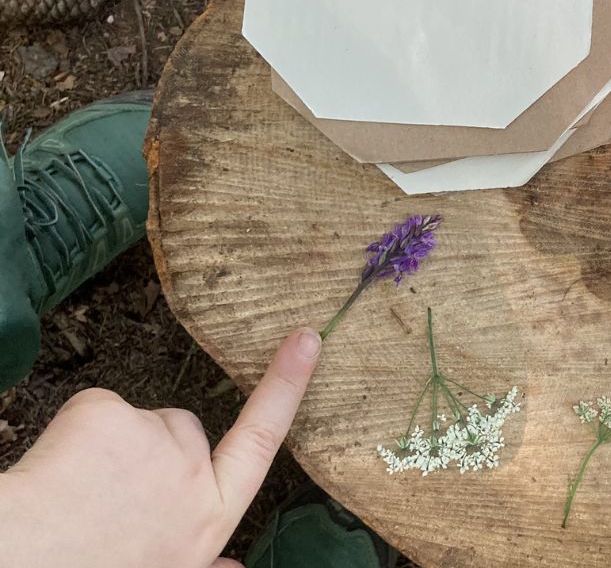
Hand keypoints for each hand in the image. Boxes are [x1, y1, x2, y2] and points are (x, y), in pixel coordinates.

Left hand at [0, 327, 321, 567]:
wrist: (27, 564)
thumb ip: (207, 562)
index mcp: (209, 517)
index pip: (264, 441)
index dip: (287, 386)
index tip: (308, 338)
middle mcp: (190, 473)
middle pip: (183, 430)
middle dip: (152, 446)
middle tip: (109, 491)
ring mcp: (152, 436)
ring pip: (135, 420)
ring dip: (111, 443)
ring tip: (79, 491)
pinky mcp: (108, 412)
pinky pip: (96, 408)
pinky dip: (76, 432)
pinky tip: (58, 472)